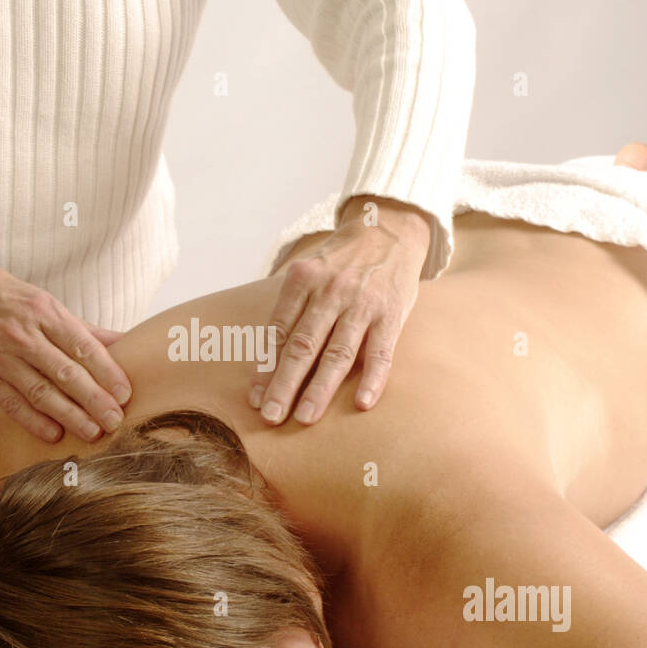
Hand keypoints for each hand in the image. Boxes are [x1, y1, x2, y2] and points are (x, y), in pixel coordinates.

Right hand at [0, 253, 131, 442]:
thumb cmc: (1, 296)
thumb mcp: (43, 302)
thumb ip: (82, 329)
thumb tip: (124, 342)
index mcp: (43, 312)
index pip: (82, 346)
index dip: (106, 372)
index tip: (125, 393)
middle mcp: (22, 335)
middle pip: (65, 372)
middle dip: (94, 399)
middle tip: (115, 420)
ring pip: (40, 392)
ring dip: (70, 415)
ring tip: (92, 432)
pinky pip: (11, 403)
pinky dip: (33, 420)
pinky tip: (54, 434)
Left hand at [249, 197, 430, 425]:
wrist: (388, 230)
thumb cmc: (340, 262)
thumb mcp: (309, 271)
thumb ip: (292, 308)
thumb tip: (267, 358)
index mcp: (302, 280)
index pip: (278, 331)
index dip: (264, 367)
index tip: (254, 399)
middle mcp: (330, 291)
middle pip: (303, 346)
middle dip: (284, 384)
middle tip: (271, 416)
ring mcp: (362, 303)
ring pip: (337, 353)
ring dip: (320, 389)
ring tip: (305, 417)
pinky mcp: (391, 314)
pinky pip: (380, 352)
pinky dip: (372, 379)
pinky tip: (362, 403)